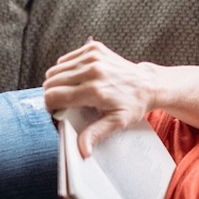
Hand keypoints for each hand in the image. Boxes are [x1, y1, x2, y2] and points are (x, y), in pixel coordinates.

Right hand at [43, 39, 155, 156]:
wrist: (148, 84)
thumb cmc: (133, 104)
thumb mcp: (116, 123)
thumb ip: (95, 134)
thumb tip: (82, 151)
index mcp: (94, 90)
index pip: (53, 96)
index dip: (50, 105)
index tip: (58, 111)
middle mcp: (92, 70)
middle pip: (51, 81)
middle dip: (53, 94)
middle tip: (64, 103)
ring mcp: (93, 56)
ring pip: (55, 69)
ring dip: (58, 81)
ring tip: (71, 91)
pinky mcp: (93, 48)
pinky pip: (66, 59)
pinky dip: (66, 69)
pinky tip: (78, 78)